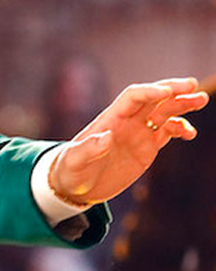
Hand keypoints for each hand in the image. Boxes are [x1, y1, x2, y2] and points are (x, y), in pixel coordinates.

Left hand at [50, 78, 207, 205]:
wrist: (75, 185)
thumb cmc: (70, 170)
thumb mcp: (74, 161)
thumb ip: (88, 149)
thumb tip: (105, 137)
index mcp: (109, 119)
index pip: (133, 97)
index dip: (149, 92)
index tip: (167, 92)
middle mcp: (126, 122)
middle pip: (152, 99)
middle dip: (171, 90)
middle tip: (192, 85)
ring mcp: (138, 133)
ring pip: (164, 112)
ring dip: (182, 104)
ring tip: (201, 99)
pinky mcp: (146, 147)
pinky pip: (167, 132)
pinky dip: (180, 128)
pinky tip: (190, 133)